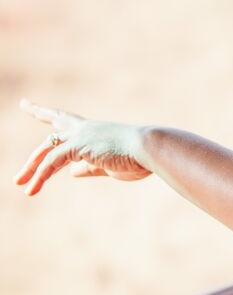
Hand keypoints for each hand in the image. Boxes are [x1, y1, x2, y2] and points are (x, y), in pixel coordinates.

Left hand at [14, 99, 151, 195]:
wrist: (150, 148)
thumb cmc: (138, 158)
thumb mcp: (109, 165)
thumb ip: (89, 167)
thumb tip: (72, 172)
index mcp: (94, 131)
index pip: (65, 121)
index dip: (45, 114)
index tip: (27, 105)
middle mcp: (85, 130)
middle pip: (51, 136)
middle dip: (34, 153)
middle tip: (20, 160)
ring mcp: (81, 136)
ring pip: (47, 152)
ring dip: (32, 170)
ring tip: (21, 185)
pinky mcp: (79, 147)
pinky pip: (53, 162)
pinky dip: (41, 175)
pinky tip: (33, 188)